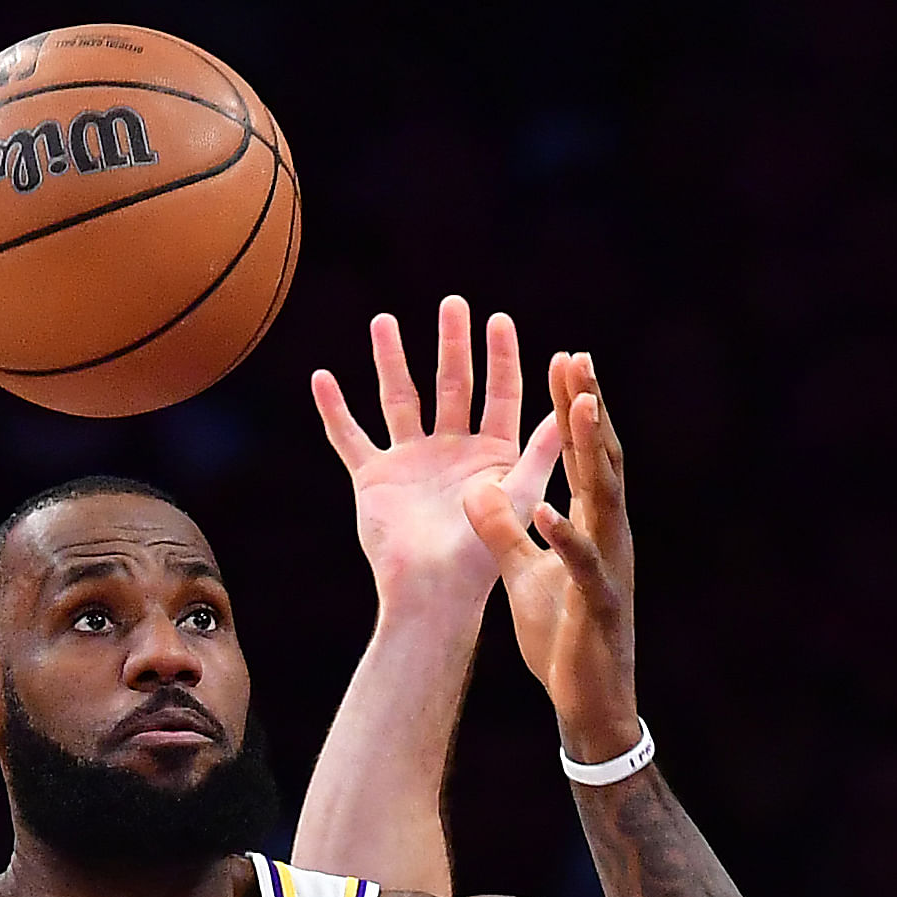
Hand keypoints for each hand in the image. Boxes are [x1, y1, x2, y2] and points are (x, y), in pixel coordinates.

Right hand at [312, 297, 562, 616]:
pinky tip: (322, 378)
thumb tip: (573, 405)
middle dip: (452, 345)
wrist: (431, 591)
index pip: (499, 393)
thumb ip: (544, 450)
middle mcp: (451, 451)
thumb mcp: (522, 496)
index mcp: (491, 454)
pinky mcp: (374, 477)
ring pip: (399, 398)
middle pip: (451, 385)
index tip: (499, 320)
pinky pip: (349, 436)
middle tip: (453, 305)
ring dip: (392, 360)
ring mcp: (411, 461)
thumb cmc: (481, 555)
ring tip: (384, 321)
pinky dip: (334, 410)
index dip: (501, 357)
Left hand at [461, 352, 639, 762]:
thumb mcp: (524, 572)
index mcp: (589, 524)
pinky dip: (566, 536)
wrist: (587, 701)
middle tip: (577, 359)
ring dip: (591, 453)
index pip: (578, 457)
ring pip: (605, 499)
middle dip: (587, 409)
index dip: (570, 409)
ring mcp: (609, 566)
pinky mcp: (598, 603)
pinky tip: (548, 510)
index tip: (561, 360)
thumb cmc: (561, 635)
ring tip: (579, 409)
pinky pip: (583, 564)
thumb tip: (475, 489)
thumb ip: (503, 530)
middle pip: (599, 461)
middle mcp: (607, 535)